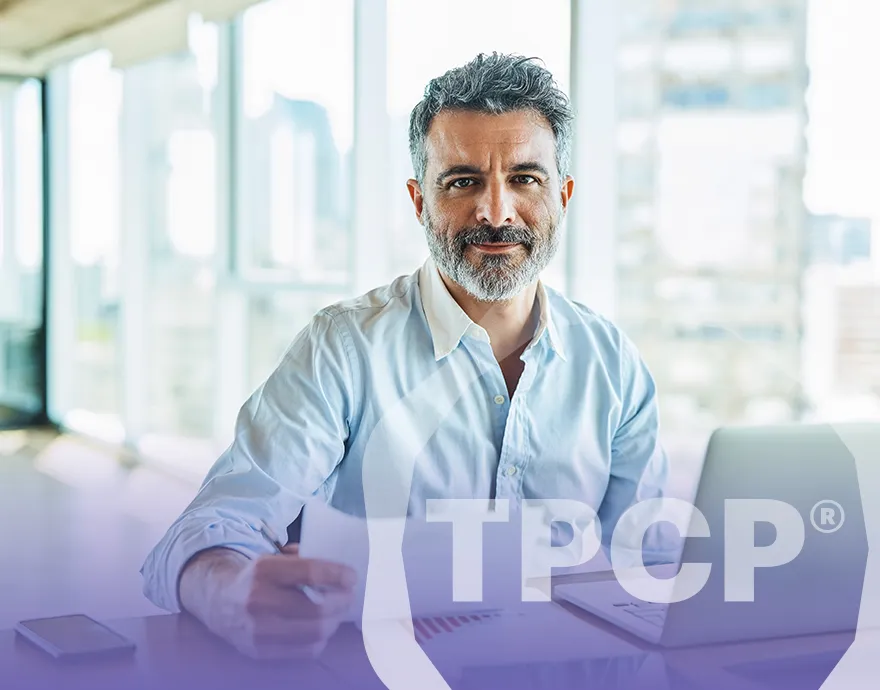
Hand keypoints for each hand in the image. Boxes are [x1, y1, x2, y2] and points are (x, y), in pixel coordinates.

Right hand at [179, 544, 356, 659]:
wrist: (219, 600)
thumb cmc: (257, 576)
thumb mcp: (274, 558)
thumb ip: (304, 560)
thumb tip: (339, 572)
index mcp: (264, 570)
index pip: (311, 572)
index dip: (338, 574)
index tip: (351, 576)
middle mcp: (258, 600)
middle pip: (317, 608)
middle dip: (341, 602)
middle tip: (348, 596)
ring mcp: (258, 630)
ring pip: (314, 632)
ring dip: (333, 622)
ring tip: (336, 613)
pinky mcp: (260, 651)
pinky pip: (304, 651)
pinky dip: (319, 640)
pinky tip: (320, 628)